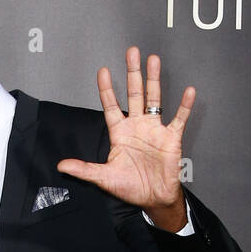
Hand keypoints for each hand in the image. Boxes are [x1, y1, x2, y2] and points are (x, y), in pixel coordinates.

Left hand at [57, 47, 193, 228]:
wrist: (153, 199)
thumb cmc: (130, 187)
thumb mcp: (104, 178)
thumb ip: (84, 169)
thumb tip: (62, 165)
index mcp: (120, 133)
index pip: (111, 106)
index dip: (107, 89)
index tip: (103, 71)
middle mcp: (137, 126)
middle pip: (134, 93)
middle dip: (132, 73)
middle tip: (131, 52)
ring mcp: (155, 129)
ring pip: (154, 98)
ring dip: (154, 80)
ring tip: (153, 60)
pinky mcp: (171, 137)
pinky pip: (179, 118)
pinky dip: (184, 106)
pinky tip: (188, 91)